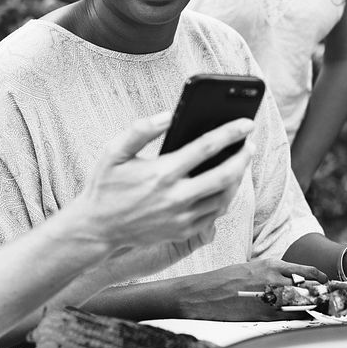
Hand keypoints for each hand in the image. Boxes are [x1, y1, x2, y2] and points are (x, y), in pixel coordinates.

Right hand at [75, 113, 252, 253]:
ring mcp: (181, 218)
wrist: (96, 229)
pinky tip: (225, 185)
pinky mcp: (182, 233)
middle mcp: (176, 198)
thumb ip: (140, 130)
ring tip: (239, 162)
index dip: (230, 133)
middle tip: (250, 144)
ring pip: (224, 197)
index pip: (207, 147)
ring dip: (237, 178)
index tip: (247, 123)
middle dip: (243, 157)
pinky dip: (224, 198)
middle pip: (225, 175)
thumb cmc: (105, 185)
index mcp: (162, 173)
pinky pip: (214, 215)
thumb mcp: (114, 151)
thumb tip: (169, 114)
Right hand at [174, 259, 328, 320]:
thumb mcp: (252, 268)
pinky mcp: (263, 315)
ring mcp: (269, 298)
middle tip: (327, 299)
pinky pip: (288, 318)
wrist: (206, 294)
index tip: (326, 282)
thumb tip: (294, 280)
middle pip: (308, 289)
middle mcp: (273, 280)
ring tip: (317, 309)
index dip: (319, 278)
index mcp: (270, 265)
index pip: (305, 270)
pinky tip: (301, 318)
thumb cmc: (227, 280)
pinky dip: (297, 318)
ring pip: (301, 305)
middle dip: (319, 295)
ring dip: (310, 307)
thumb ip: (273, 273)